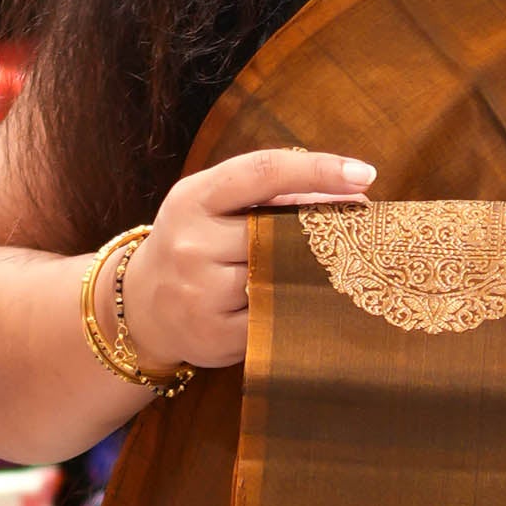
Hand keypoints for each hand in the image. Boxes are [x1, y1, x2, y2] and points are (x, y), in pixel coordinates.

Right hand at [114, 143, 372, 378]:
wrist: (141, 309)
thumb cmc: (196, 246)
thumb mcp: (216, 208)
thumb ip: (276, 197)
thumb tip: (355, 197)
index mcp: (194, 198)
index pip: (263, 171)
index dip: (318, 169)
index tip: (365, 173)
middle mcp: (191, 242)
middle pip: (280, 231)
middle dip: (321, 235)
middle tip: (357, 236)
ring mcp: (199, 292)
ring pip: (282, 279)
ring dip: (309, 276)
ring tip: (319, 275)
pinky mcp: (215, 335)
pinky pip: (275, 319)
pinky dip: (294, 311)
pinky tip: (299, 306)